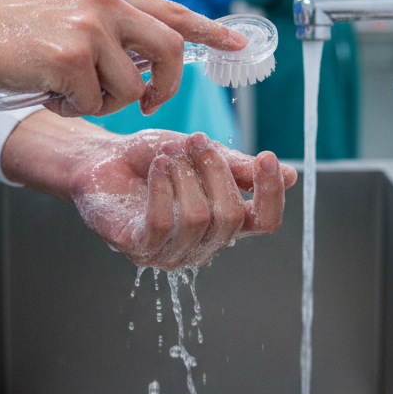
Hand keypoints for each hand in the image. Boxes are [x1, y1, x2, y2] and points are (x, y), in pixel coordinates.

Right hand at [0, 0, 244, 117]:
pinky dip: (74, 109)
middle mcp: (106, 5)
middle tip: (145, 103)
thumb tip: (147, 63)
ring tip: (70, 91)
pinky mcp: (69, 57)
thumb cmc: (15, 28)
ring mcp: (89, 29)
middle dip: (164, 85)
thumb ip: (111, 29)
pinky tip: (49, 94)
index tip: (238, 44)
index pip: (172, 10)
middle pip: (168, 50)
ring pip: (130, 87)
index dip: (209, 29)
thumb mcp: (72, 12)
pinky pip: (94, 103)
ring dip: (104, 102)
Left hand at [1, 115, 296, 269]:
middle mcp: (202, 244)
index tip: (267, 158)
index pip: (264, 222)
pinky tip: (158, 166)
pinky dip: (163, 186)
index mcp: (224, 222)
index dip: (270, 194)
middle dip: (216, 171)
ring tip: (169, 153)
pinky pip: (163, 223)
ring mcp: (170, 252)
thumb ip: (238, 167)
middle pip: (231, 218)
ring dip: (185, 175)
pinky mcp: (138, 247)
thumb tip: (290, 175)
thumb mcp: (201, 155)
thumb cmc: (152, 158)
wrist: (101, 159)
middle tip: (197, 141)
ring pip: (198, 219)